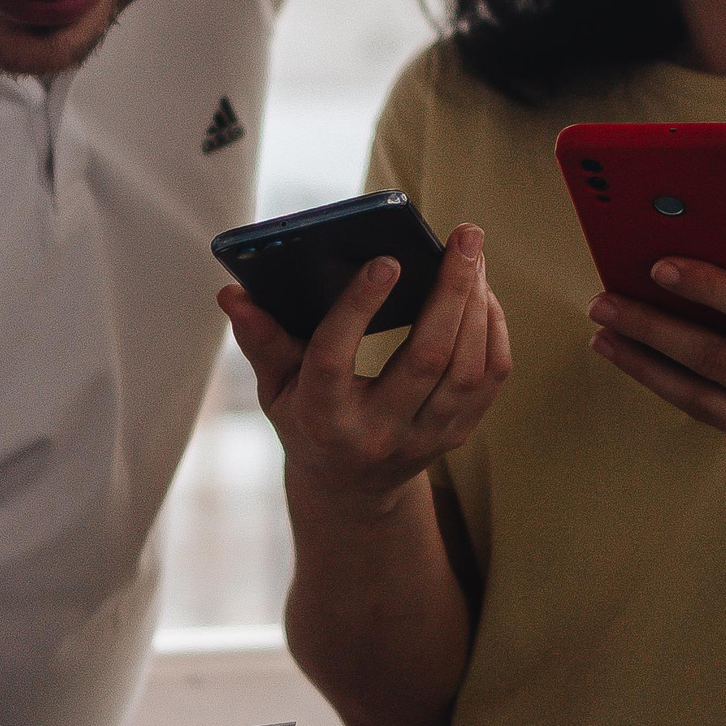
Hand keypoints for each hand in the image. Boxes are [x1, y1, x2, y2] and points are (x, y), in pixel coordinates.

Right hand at [219, 224, 511, 513]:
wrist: (350, 488)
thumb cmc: (307, 418)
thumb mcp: (275, 388)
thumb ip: (261, 339)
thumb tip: (233, 293)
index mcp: (323, 419)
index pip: (334, 360)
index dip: (358, 309)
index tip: (385, 260)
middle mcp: (378, 433)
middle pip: (425, 358)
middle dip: (449, 291)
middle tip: (463, 236)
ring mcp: (424, 439)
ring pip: (466, 368)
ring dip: (476, 303)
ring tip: (471, 254)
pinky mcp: (456, 436)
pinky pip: (489, 379)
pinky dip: (491, 330)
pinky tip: (482, 292)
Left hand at [584, 241, 725, 560]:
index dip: (712, 287)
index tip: (661, 264)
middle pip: (716, 360)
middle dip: (652, 328)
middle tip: (604, 302)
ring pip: (702, 400)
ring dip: (646, 366)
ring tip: (605, 335)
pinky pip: (721, 420)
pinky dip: (683, 388)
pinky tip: (651, 360)